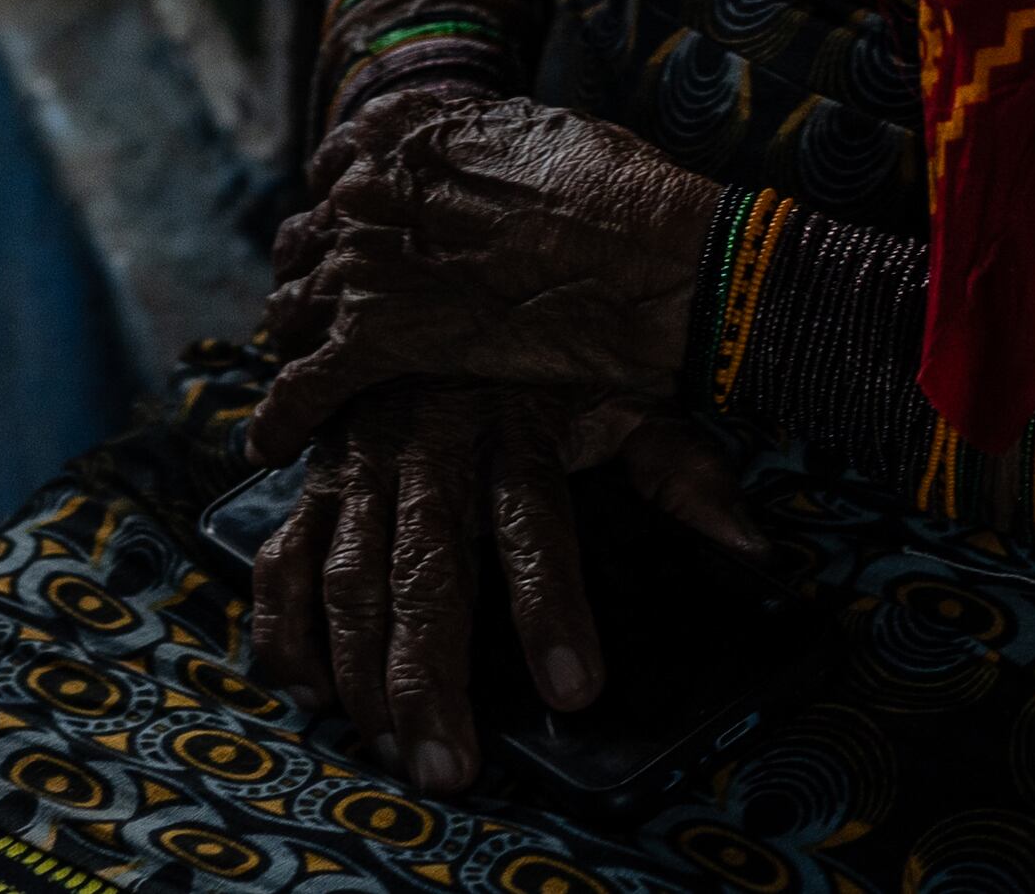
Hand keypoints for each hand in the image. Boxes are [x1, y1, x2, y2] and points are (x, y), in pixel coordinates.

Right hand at [246, 382, 763, 795]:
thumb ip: (681, 470)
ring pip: (351, 574)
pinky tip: (307, 689)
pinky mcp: (319, 473)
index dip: (551, 606)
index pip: (536, 524)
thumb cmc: (547, 354)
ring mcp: (364, 460)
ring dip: (362, 672)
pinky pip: (288, 554)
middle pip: (426, 570)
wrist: (433, 266)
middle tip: (449, 768)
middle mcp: (430, 446)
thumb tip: (749, 553)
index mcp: (515, 427)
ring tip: (390, 750)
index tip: (573, 689)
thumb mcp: (625, 390)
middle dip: (431, 675)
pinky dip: (285, 624)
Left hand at [249, 89, 720, 458]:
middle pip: (308, 239)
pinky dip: (280, 419)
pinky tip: (269, 444)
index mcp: (404, 134)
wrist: (655, 260)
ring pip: (293, 305)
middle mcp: (369, 189)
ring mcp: (367, 263)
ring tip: (299, 362)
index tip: (353, 231)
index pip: (337, 167)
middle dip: (314, 272)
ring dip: (293, 335)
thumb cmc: (622, 196)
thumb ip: (481, 145)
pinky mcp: (379, 340)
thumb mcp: (541, 134)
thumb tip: (475, 151)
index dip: (344, 205)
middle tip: (327, 305)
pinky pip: (303, 386)